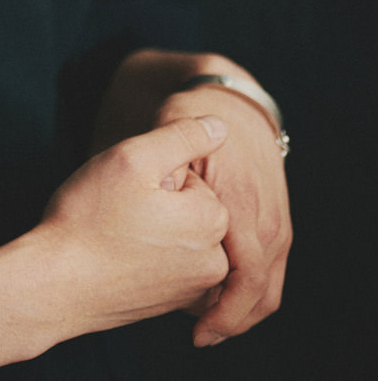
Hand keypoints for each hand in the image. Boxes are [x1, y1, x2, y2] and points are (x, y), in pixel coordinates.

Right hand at [39, 115, 230, 337]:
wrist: (56, 286)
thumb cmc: (90, 219)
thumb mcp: (132, 158)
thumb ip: (181, 137)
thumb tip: (220, 125)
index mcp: (210, 221)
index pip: (191, 175)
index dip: (156, 175)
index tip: (129, 190)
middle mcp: (214, 261)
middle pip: (190, 207)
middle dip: (159, 202)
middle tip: (121, 211)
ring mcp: (192, 289)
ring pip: (179, 235)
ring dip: (154, 228)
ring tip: (118, 234)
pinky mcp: (171, 305)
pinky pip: (168, 264)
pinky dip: (148, 257)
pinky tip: (117, 256)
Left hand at [156, 83, 291, 346]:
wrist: (233, 100)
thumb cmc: (193, 111)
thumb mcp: (172, 123)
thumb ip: (164, 153)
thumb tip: (157, 186)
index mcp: (242, 198)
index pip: (247, 274)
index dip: (227, 312)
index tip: (200, 333)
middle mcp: (267, 215)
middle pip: (261, 290)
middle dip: (232, 319)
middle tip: (200, 335)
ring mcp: (277, 220)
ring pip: (269, 285)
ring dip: (242, 309)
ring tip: (206, 323)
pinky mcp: (278, 222)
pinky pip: (270, 270)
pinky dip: (250, 292)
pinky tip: (220, 298)